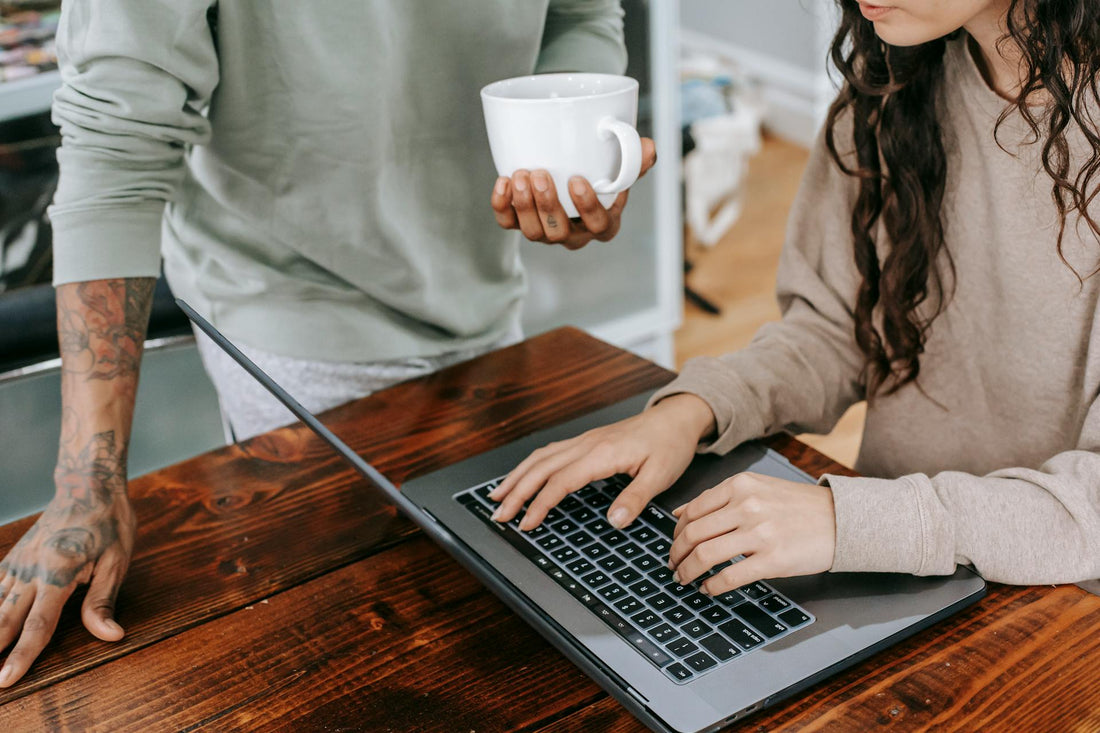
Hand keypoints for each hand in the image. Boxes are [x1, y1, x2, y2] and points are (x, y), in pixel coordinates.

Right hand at [0, 492, 135, 686]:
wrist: (88, 486)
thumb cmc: (109, 524)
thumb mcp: (117, 561)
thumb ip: (103, 601)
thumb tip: (110, 635)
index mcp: (58, 573)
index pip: (37, 624)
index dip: (22, 655)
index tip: (6, 680)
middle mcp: (30, 570)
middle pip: (4, 620)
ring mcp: (17, 563)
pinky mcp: (13, 558)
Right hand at [489, 393, 715, 529]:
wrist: (675, 418)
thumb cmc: (669, 445)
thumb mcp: (660, 476)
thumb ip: (635, 499)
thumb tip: (614, 521)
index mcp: (602, 454)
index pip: (560, 481)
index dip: (540, 504)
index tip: (526, 524)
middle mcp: (586, 445)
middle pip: (540, 468)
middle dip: (516, 492)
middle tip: (498, 514)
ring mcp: (584, 441)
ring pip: (540, 458)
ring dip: (517, 477)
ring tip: (497, 496)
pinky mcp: (586, 441)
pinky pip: (549, 452)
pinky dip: (530, 465)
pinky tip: (522, 475)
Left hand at [490, 137, 656, 249]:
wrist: (569, 174)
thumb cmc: (599, 176)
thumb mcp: (620, 168)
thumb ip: (634, 159)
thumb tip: (647, 147)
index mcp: (602, 223)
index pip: (599, 226)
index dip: (587, 208)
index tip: (577, 181)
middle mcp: (573, 233)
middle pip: (560, 233)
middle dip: (548, 205)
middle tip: (540, 174)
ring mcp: (546, 232)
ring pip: (533, 232)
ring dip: (524, 205)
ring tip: (520, 175)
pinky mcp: (521, 224)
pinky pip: (508, 224)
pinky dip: (502, 206)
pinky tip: (502, 183)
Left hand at [669, 473, 835, 593]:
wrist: (841, 519)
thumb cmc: (797, 506)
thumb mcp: (757, 488)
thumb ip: (718, 499)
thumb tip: (678, 513)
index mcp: (740, 485)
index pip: (692, 511)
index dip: (676, 533)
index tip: (674, 545)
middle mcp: (747, 506)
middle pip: (693, 534)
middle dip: (676, 555)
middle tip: (673, 566)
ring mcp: (760, 533)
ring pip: (705, 555)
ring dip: (688, 572)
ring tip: (684, 579)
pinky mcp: (773, 559)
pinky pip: (729, 576)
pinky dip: (712, 586)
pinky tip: (708, 589)